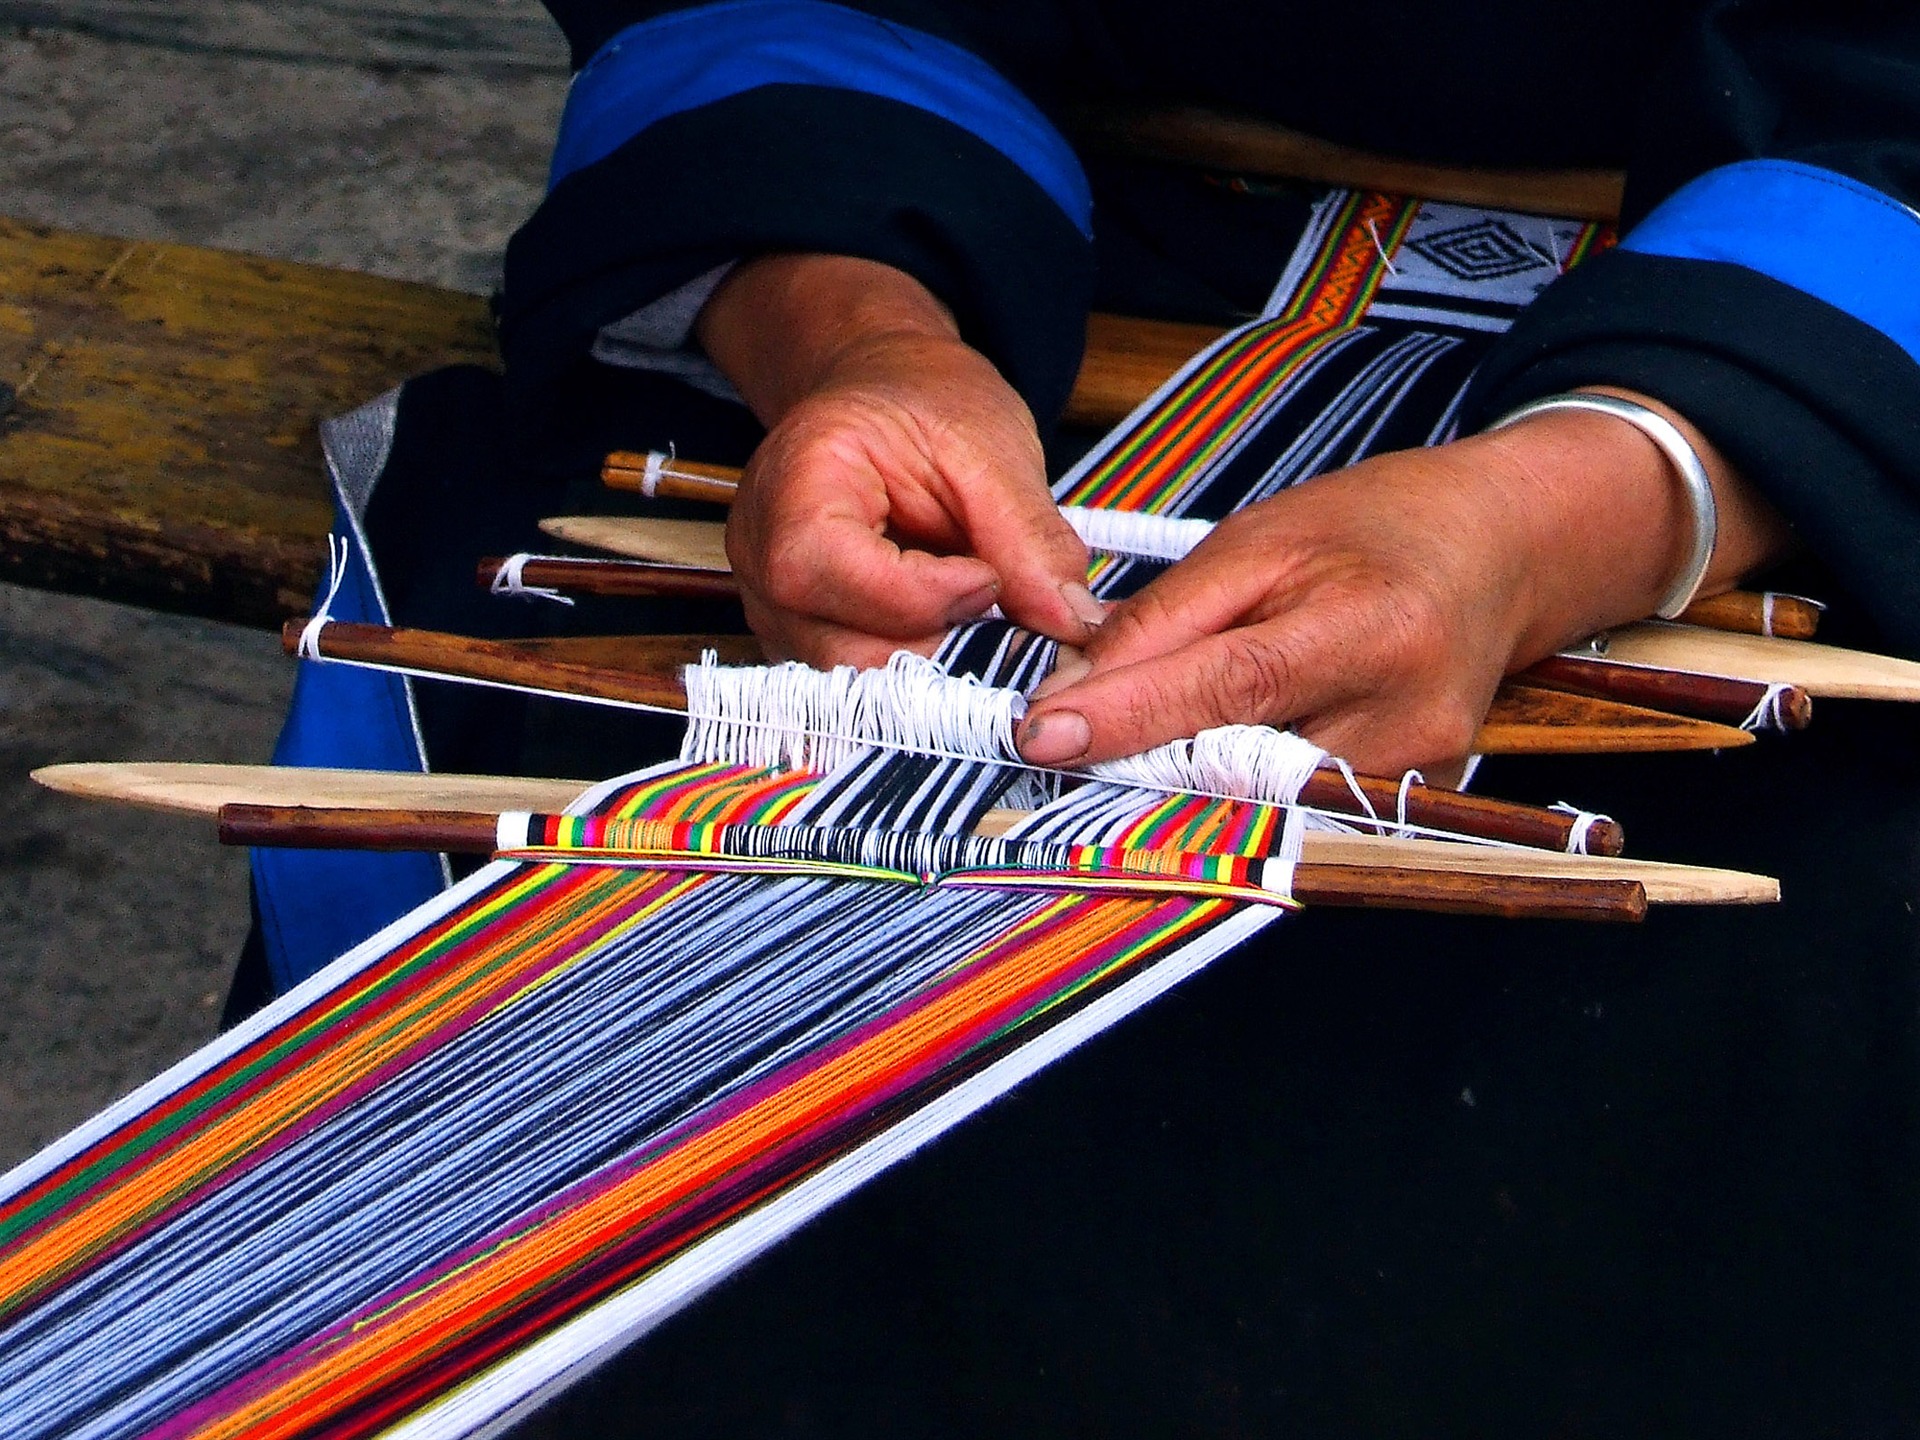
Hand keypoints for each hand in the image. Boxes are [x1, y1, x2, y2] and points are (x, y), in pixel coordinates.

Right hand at [697, 255, 1101, 665]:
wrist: (878, 391)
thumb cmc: (921, 402)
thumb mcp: (991, 449)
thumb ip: (1030, 540)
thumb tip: (1073, 625)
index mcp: (794, 491)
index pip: (852, 582)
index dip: (940, 596)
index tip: (992, 572)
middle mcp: (760, 562)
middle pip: (847, 655)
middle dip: (943, 652)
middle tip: (1001, 620)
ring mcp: (771, 609)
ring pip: (855, 687)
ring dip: (934, 670)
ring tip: (977, 623)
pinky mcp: (800, 640)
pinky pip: (857, 687)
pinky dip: (916, 674)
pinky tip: (949, 634)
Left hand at [1018, 392, 1793, 773]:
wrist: (1500, 552)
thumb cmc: (1376, 530)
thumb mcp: (1259, 540)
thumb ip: (1166, 619)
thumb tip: (1074, 690)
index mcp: (1371, 626)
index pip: (1232, 685)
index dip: (1131, 715)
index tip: (1043, 732)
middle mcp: (1406, 713)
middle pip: (1240, 764)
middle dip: (1138, 760)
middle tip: (1064, 740)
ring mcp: (1418, 769)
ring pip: (1260, 800)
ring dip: (1179, 779)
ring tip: (1136, 737)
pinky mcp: (1415, 799)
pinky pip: (1295, 808)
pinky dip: (1234, 789)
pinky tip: (1204, 758)